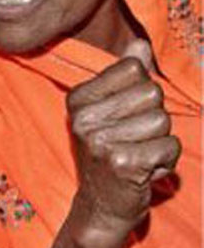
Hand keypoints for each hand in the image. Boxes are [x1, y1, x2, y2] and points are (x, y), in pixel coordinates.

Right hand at [67, 40, 179, 243]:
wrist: (101, 204)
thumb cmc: (110, 151)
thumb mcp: (112, 109)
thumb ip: (125, 75)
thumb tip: (140, 44)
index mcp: (78, 98)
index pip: (133, 69)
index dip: (141, 91)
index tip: (125, 115)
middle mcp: (84, 116)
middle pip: (151, 93)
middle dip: (154, 116)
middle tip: (134, 138)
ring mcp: (99, 139)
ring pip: (162, 120)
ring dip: (160, 140)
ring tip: (139, 153)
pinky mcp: (121, 162)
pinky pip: (169, 146)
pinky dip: (166, 160)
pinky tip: (145, 169)